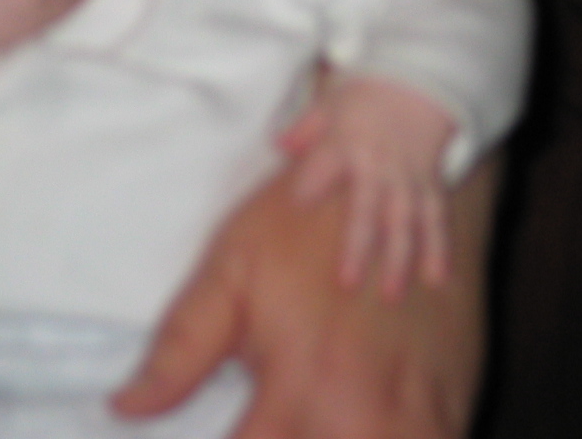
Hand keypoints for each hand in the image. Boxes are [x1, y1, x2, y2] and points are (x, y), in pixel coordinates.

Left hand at [112, 156, 496, 438]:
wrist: (396, 170)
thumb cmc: (300, 221)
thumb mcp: (230, 273)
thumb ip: (180, 351)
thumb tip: (124, 409)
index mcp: (297, 391)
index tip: (225, 438)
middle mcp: (359, 413)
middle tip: (265, 430)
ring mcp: (417, 410)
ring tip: (313, 429)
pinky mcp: (457, 398)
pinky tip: (375, 430)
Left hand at [279, 73, 456, 298]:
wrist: (419, 82)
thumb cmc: (367, 95)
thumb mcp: (330, 103)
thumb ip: (304, 128)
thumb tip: (277, 146)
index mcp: (347, 144)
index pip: (322, 169)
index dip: (310, 185)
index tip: (299, 203)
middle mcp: (377, 166)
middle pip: (366, 211)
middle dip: (356, 248)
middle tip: (346, 283)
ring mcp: (406, 178)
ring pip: (404, 223)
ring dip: (398, 260)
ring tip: (391, 293)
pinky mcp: (430, 184)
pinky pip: (436, 218)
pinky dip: (439, 248)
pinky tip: (438, 278)